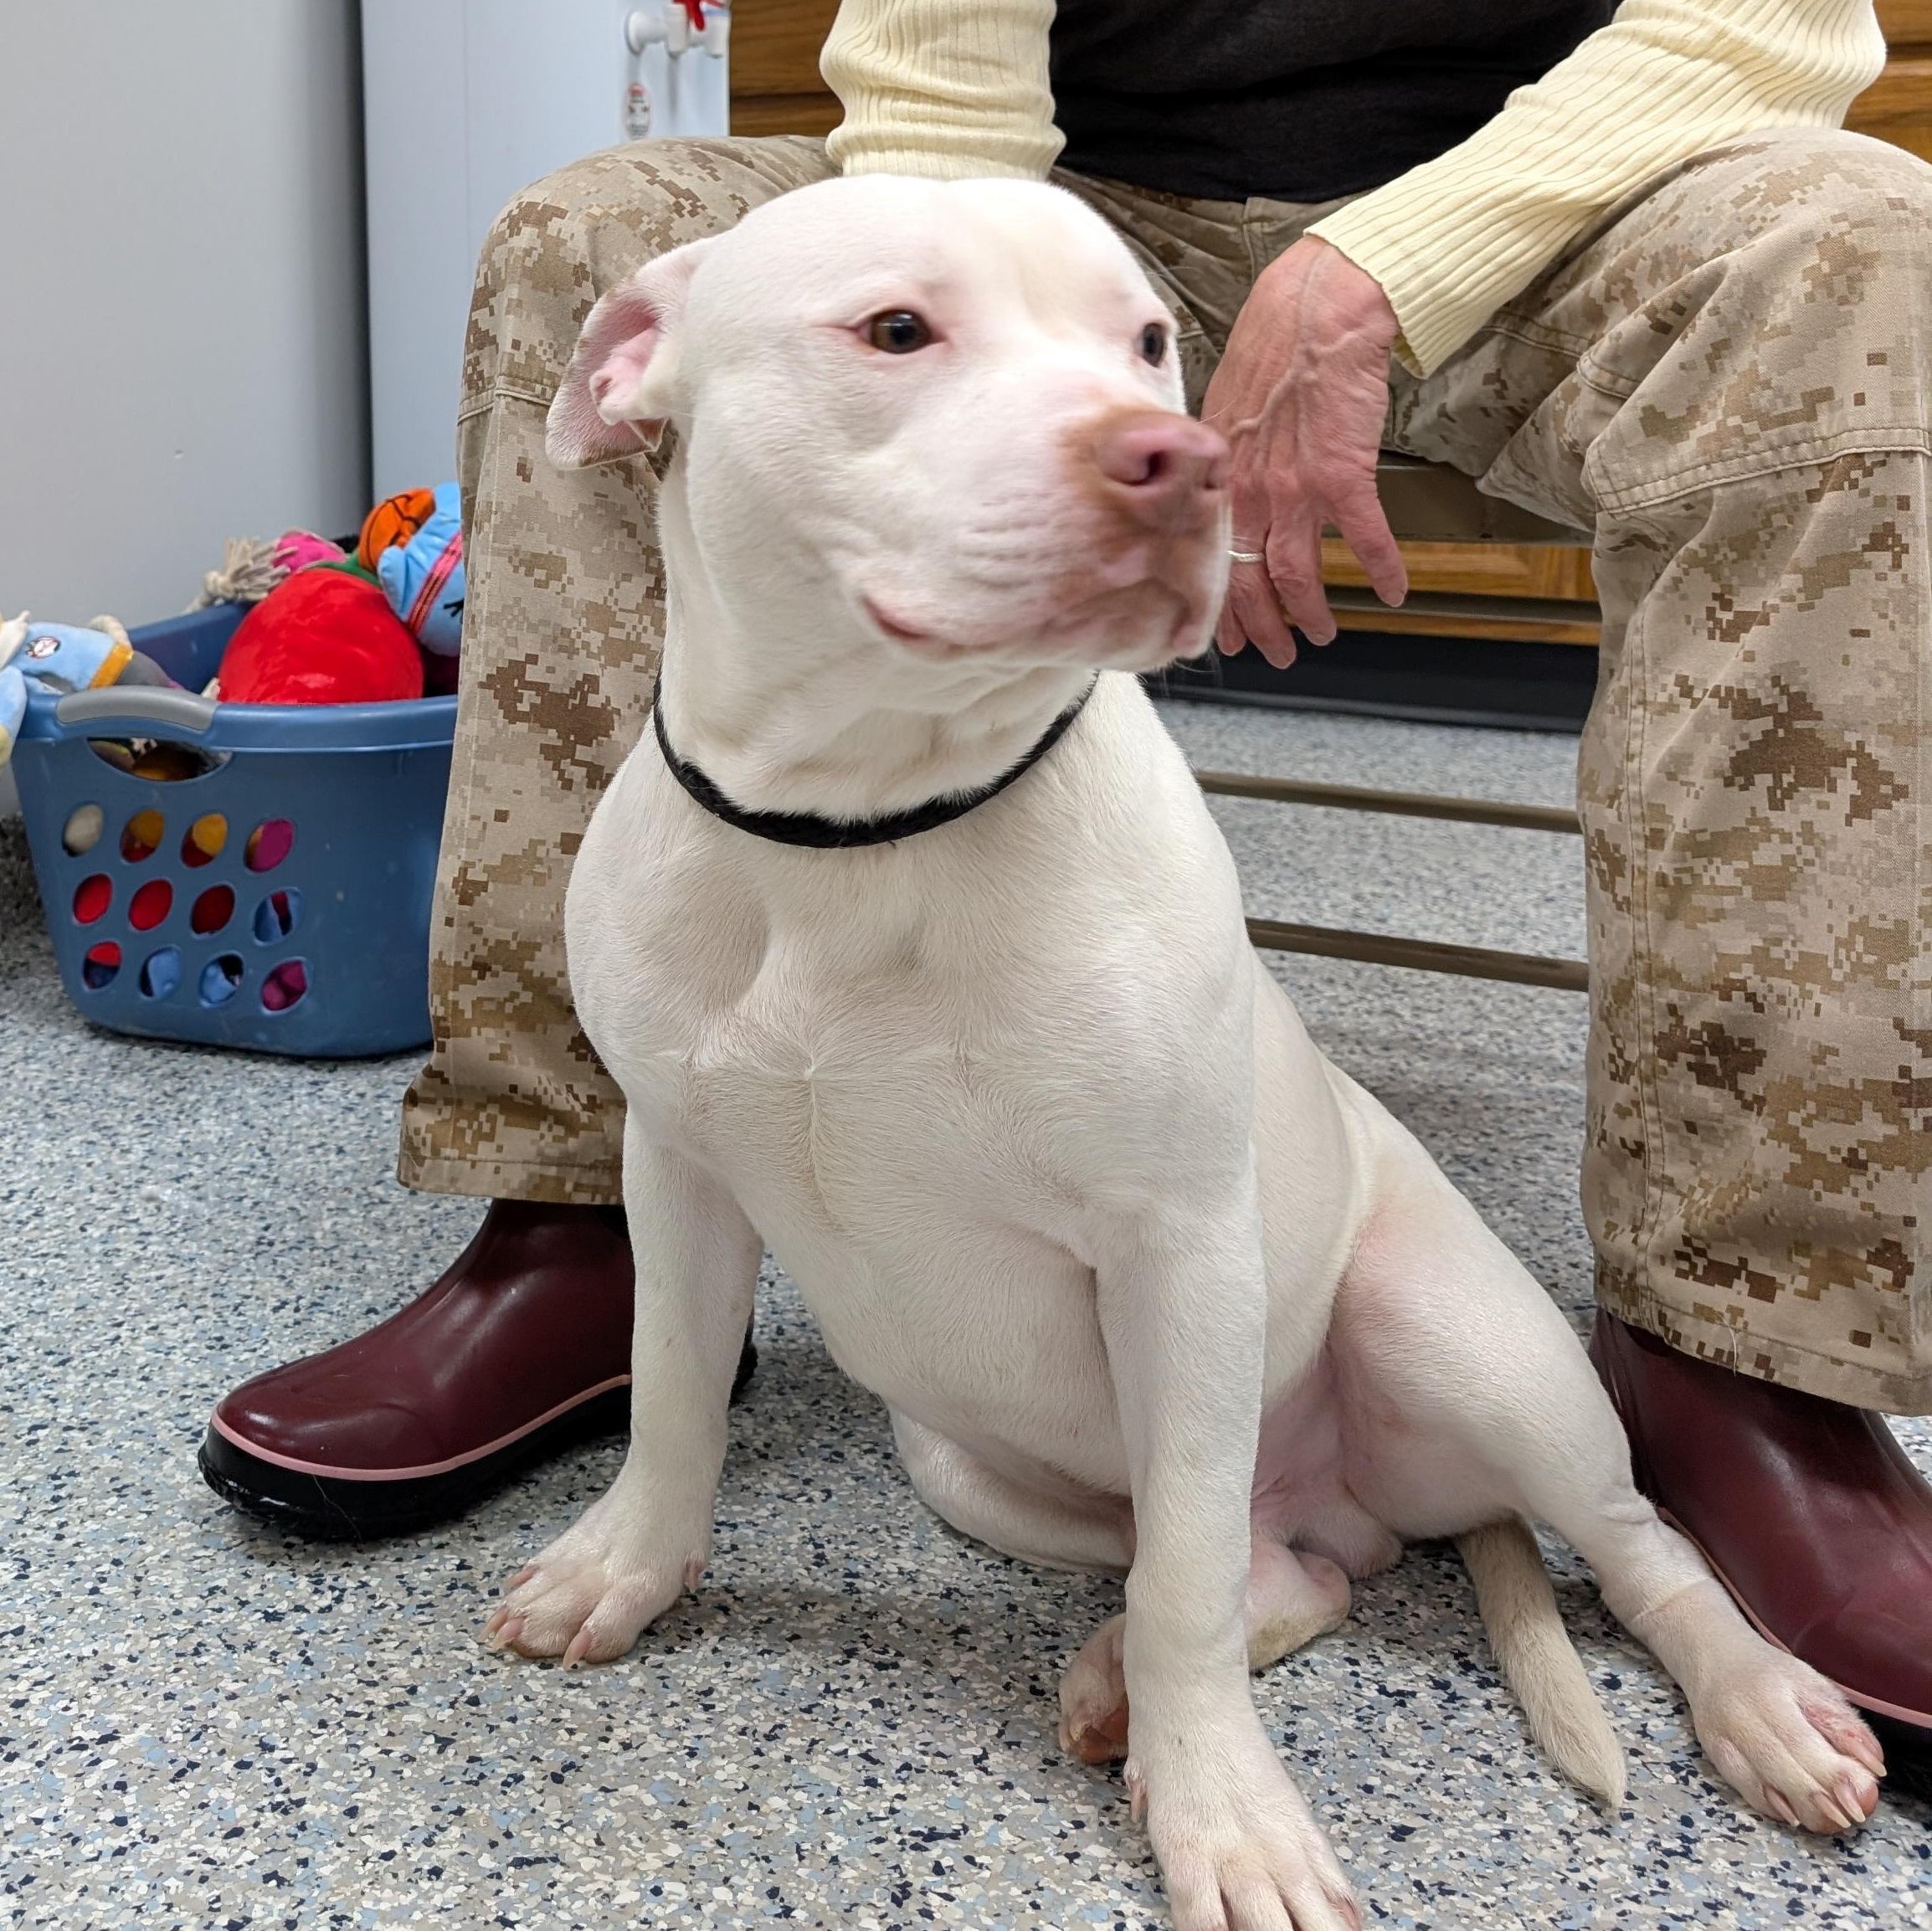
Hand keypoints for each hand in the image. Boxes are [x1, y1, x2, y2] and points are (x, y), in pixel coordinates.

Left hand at [1202, 236, 1405, 666]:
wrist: (1317, 306)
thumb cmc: (1273, 345)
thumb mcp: (1222, 407)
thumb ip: (1221, 461)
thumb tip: (1221, 490)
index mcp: (1219, 476)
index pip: (1211, 558)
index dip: (1218, 603)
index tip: (1225, 633)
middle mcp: (1249, 489)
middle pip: (1247, 579)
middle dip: (1261, 627)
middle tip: (1275, 652)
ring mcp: (1295, 486)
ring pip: (1295, 572)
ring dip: (1309, 612)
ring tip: (1321, 633)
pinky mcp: (1344, 473)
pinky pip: (1366, 538)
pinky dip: (1381, 570)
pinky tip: (1393, 592)